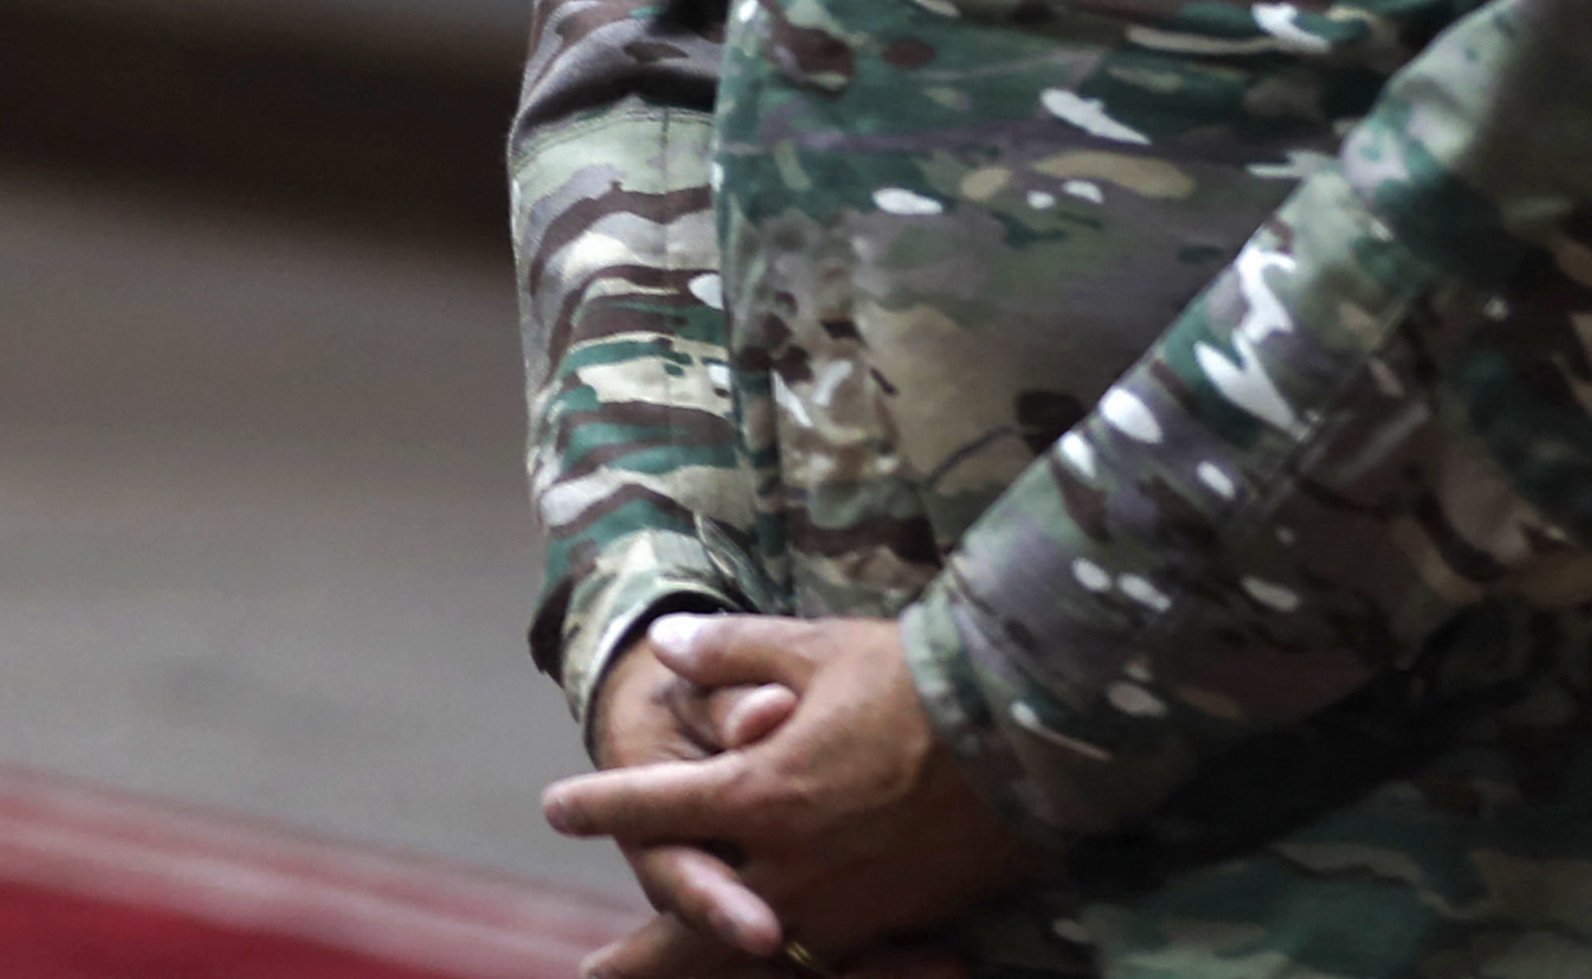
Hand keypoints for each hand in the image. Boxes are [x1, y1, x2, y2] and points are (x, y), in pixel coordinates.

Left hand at [546, 616, 1042, 968]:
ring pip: (761, 960)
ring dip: (706, 971)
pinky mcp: (901, 922)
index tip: (559, 808)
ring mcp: (850, 905)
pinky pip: (833, 961)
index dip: (602, 808)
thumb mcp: (813, 647)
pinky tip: (775, 966)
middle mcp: (795, 866)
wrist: (1032, 734)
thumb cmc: (918, 679)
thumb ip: (731, 652)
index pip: (657, 808)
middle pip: (695, 924)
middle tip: (589, 977)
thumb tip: (668, 645)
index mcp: (762, 794)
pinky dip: (793, 969)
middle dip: (640, 957)